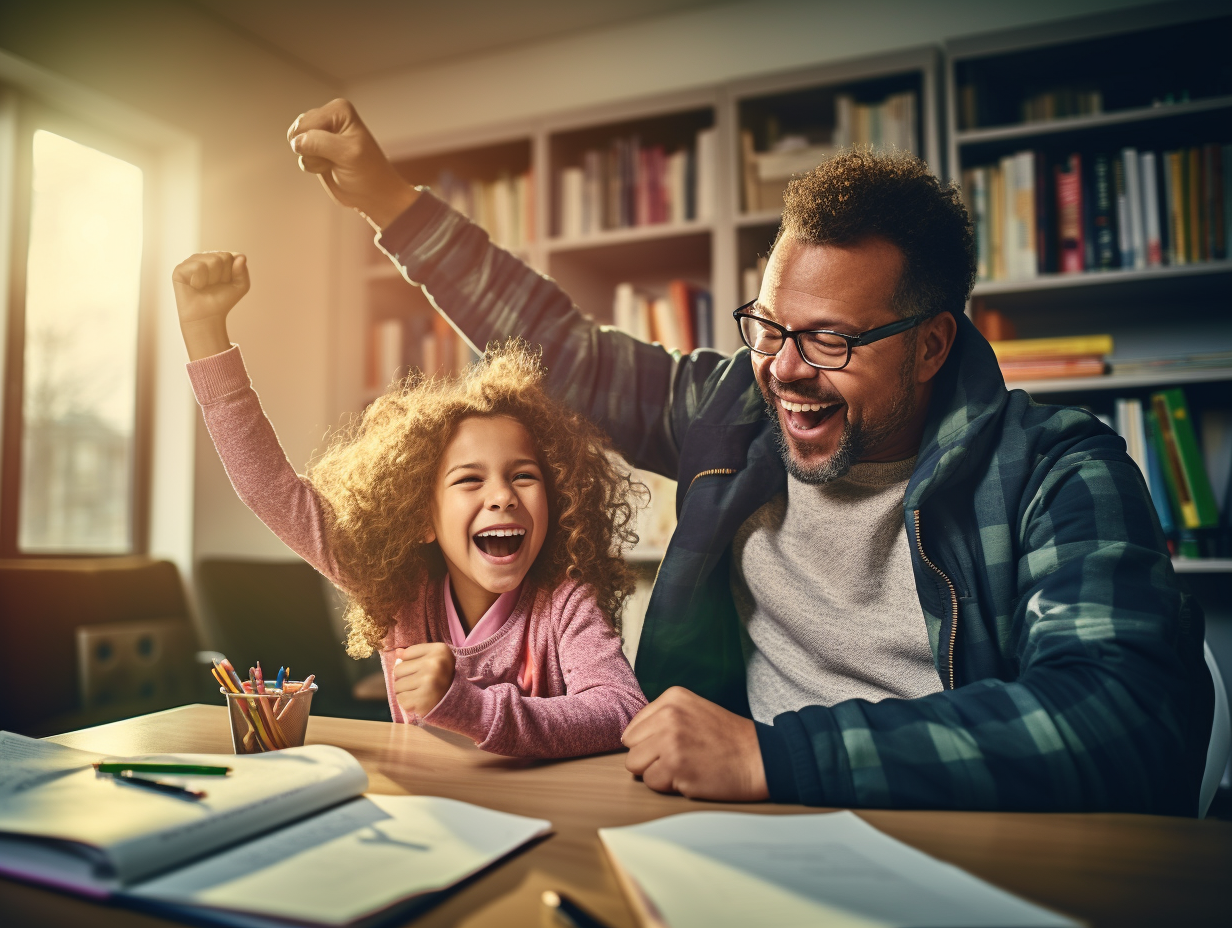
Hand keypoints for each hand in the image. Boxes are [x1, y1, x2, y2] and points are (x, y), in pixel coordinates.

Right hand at [171, 252, 249, 360]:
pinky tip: (195, 286)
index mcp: (217, 256)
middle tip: (213, 285)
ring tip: (204, 286)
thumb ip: (243, 270)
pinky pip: (197, 267)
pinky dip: (200, 281)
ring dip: (212, 279)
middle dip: (222, 275)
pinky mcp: (180, 269)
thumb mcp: (240, 286)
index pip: (232, 256)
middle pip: (223, 257)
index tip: (225, 283)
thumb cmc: (222, 300)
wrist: (206, 316)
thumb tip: (241, 256)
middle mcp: (203, 256)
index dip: (231, 274)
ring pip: (212, 260)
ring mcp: (191, 261)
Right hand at [287, 99, 418, 227]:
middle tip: (336, 158)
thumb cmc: (368, 173)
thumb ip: (319, 142)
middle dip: (313, 150)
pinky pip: (301, 156)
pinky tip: (329, 167)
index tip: (339, 151)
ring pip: (297, 143)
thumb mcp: (347, 153)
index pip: (306, 123)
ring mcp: (322, 133)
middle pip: (298, 131)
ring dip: (313, 159)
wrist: (374, 195)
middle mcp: (329, 116)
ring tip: (334, 163)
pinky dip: (313, 165)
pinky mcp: (318, 149)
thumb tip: (296, 141)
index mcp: (338, 109)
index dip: (317, 142)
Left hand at [393, 643, 456, 719]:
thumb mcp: (435, 657)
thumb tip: (397, 652)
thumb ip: (415, 653)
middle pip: (398, 670)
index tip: (422, 668)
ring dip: (405, 691)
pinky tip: (418, 700)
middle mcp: (435, 664)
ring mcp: (429, 682)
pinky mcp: (423, 700)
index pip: (405, 654)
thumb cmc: (442, 676)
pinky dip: (407, 702)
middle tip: (419, 682)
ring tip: (419, 691)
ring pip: (397, 686)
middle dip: (405, 677)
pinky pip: (401, 699)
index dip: (410, 663)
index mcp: (439, 650)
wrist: (459, 700)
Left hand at [622, 687, 768, 800]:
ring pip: (635, 766)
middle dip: (649, 758)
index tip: (675, 745)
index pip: (633, 728)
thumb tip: (629, 739)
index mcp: (672, 697)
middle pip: (631, 747)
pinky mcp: (675, 767)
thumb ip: (662, 718)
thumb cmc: (729, 740)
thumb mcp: (694, 711)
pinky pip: (650, 782)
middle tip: (680, 758)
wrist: (759, 759)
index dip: (650, 743)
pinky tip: (690, 777)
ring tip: (684, 766)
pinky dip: (667, 786)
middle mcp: (668, 715)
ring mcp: (670, 740)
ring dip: (656, 772)